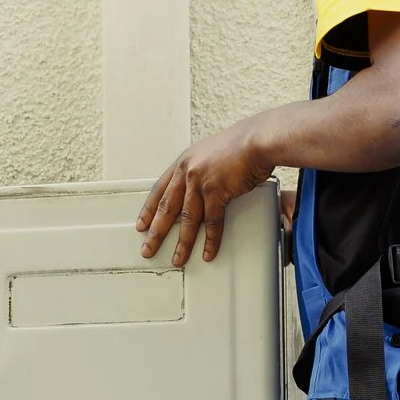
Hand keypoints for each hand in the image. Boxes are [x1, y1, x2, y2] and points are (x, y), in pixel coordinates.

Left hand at [136, 121, 268, 265]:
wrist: (257, 140)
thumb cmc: (240, 145)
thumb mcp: (210, 154)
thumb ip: (200, 172)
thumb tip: (199, 190)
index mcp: (184, 163)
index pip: (159, 191)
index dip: (149, 210)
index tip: (142, 225)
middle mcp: (188, 172)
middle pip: (166, 209)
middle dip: (156, 233)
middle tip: (148, 249)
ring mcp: (200, 182)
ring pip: (187, 219)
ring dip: (182, 243)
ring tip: (178, 259)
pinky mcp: (216, 191)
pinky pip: (212, 222)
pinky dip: (210, 240)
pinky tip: (207, 252)